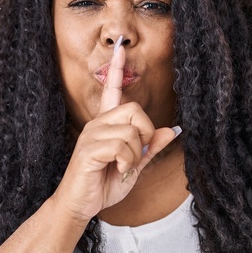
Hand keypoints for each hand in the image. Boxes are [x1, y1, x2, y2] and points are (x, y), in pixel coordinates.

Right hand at [52, 35, 180, 223]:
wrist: (80, 205)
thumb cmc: (103, 184)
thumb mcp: (134, 165)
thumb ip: (150, 147)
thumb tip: (172, 130)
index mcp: (106, 124)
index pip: (111, 90)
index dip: (116, 69)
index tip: (121, 47)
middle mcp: (97, 124)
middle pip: (133, 109)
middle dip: (144, 133)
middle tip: (137, 154)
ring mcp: (91, 136)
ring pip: (130, 131)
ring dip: (135, 154)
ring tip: (124, 167)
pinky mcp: (88, 150)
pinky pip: (120, 145)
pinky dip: (127, 161)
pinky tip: (118, 169)